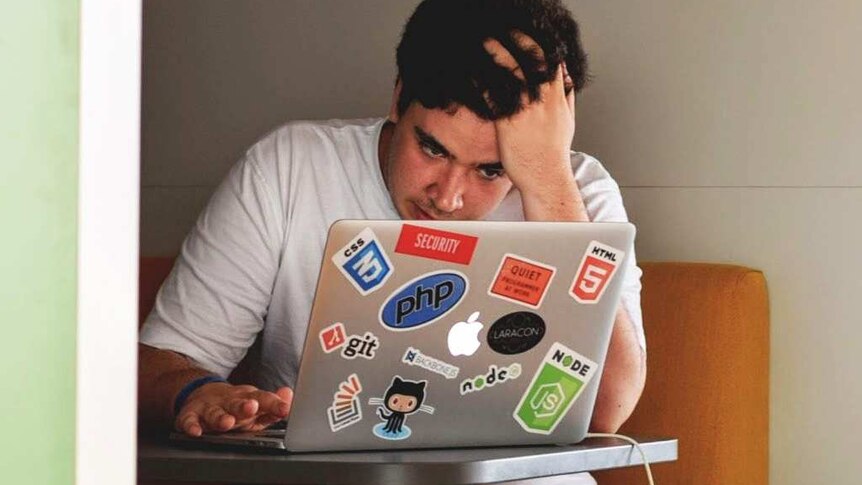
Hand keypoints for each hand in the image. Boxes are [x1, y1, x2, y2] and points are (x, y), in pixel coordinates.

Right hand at [174, 381, 293, 436]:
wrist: (202, 394)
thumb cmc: (235, 405)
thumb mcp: (256, 404)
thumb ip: (273, 405)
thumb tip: (290, 395)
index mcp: (247, 398)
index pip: (263, 399)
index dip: (274, 404)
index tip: (284, 408)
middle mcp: (229, 401)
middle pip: (237, 403)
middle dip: (244, 406)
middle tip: (252, 407)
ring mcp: (209, 407)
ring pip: (214, 412)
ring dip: (220, 417)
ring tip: (227, 422)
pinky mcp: (191, 414)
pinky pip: (189, 420)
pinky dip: (191, 425)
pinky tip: (195, 431)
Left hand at [483, 32, 576, 194]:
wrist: (546, 178)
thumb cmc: (554, 153)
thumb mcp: (567, 121)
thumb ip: (565, 97)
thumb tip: (566, 77)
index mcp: (557, 97)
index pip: (550, 61)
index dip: (536, 44)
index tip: (524, 36)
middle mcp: (542, 101)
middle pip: (531, 60)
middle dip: (516, 42)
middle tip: (500, 35)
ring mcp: (525, 111)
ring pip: (512, 73)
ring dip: (497, 56)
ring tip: (484, 46)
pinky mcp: (508, 124)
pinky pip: (495, 97)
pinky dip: (484, 83)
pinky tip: (475, 76)